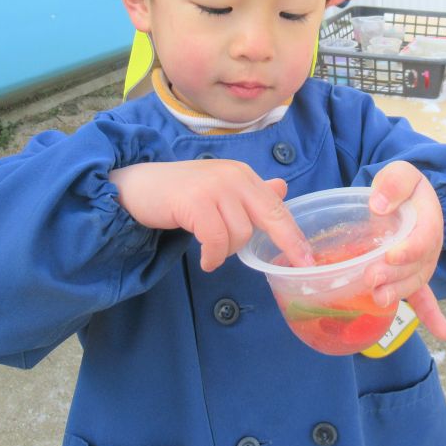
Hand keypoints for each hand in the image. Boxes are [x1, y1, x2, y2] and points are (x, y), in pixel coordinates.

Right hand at [110, 160, 312, 271]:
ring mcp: (214, 187)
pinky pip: (216, 240)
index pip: (277, 207)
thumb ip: (250, 193)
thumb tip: (282, 188)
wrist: (136, 186)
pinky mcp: (195, 202)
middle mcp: (233, 176)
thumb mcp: (218, 190)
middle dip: (286, 245)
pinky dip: (213, 256)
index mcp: (243, 175)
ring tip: (212, 250)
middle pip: (270, 217)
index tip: (309, 260)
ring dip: (228, 251)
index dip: (294, 236)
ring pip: (241, 235)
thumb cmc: (179, 192)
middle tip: (296, 270)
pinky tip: (205, 260)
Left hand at [363, 161, 445, 340]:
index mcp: (429, 220)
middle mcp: (430, 246)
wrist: (409, 197)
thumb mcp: (400, 173)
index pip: (423, 238)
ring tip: (379, 299)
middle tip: (371, 278)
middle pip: (416, 266)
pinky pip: (426, 297)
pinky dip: (433, 316)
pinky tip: (445, 334)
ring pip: (415, 283)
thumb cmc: (402, 186)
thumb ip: (394, 183)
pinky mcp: (414, 274)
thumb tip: (379, 205)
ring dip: (399, 293)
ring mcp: (423, 263)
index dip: (409, 250)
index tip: (389, 255)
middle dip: (395, 275)